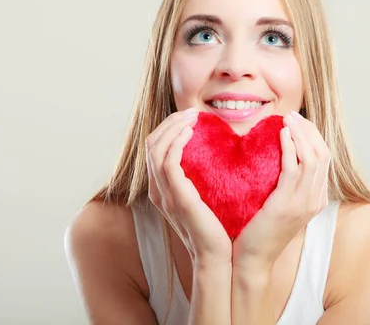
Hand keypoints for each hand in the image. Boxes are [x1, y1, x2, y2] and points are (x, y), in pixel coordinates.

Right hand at [146, 107, 231, 266]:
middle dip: (170, 122)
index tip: (190, 117)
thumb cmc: (216, 230)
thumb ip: (199, 180)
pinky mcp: (177, 198)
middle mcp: (158, 191)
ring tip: (193, 117)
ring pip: (156, 149)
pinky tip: (191, 133)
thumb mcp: (204, 200)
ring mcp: (165, 195)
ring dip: (173, 127)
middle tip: (192, 112)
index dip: (169, 128)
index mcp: (162, 190)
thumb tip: (213, 158)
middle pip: (151, 144)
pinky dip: (176, 142)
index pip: (154, 148)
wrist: (217, 258)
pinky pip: (168, 162)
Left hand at [232, 110, 330, 269]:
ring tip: (287, 119)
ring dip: (301, 134)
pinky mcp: (287, 204)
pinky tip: (280, 134)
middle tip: (292, 115)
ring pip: (313, 158)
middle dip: (309, 130)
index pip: (324, 159)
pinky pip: (294, 168)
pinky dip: (290, 147)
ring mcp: (303, 204)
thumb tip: (280, 156)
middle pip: (323, 154)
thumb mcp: (280, 204)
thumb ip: (286, 184)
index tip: (297, 122)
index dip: (313, 136)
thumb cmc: (260, 230)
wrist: (252, 259)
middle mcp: (315, 200)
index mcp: (316, 199)